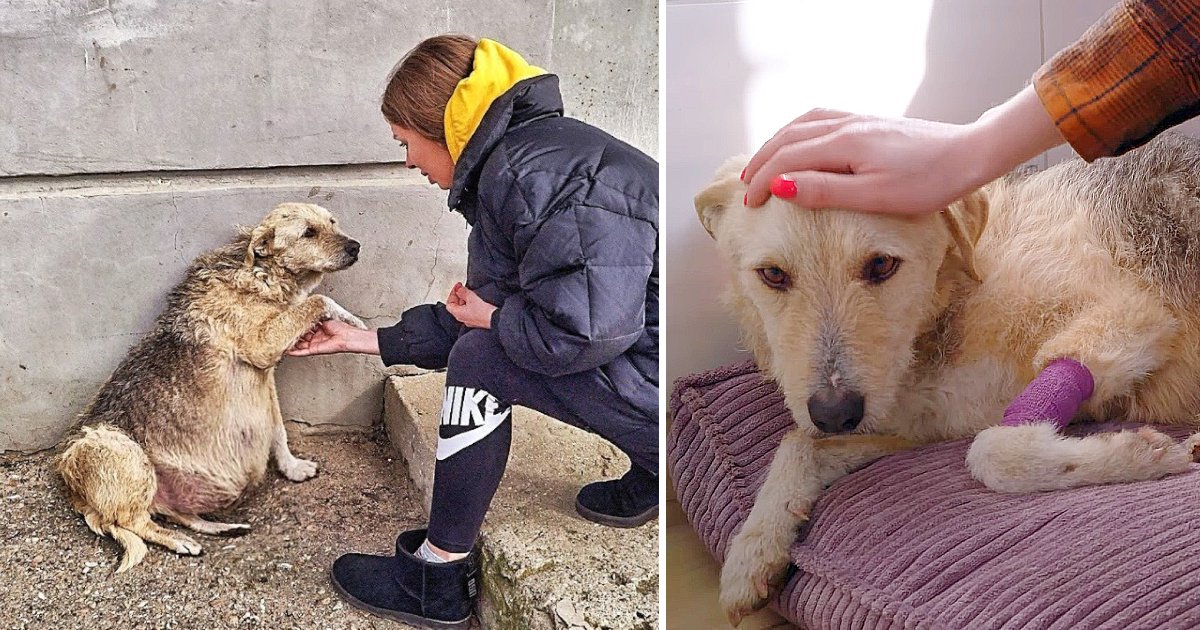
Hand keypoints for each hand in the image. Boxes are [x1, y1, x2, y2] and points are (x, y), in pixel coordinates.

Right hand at [287, 320, 379, 356]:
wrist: (347, 337)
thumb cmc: (341, 328)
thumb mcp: (325, 319)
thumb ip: (314, 318)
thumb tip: (306, 312)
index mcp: (319, 329)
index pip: (305, 328)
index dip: (297, 326)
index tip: (289, 323)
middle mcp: (316, 337)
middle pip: (301, 336)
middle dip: (292, 334)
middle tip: (282, 331)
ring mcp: (314, 344)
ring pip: (300, 345)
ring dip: (291, 343)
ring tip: (280, 341)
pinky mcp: (314, 350)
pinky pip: (302, 352)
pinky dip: (295, 352)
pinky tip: (287, 351)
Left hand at [445, 282, 496, 328]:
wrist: (495, 319)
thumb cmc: (483, 311)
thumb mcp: (471, 298)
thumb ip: (463, 292)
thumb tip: (458, 289)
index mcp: (458, 314)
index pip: (449, 303)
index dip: (452, 293)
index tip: (457, 286)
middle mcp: (462, 318)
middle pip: (456, 306)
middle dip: (458, 296)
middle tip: (463, 288)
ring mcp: (469, 320)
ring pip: (463, 309)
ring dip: (465, 300)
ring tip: (470, 293)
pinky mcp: (476, 321)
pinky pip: (470, 312)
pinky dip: (470, 305)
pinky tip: (476, 301)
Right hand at [743, 85, 1065, 213]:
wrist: (970, 155)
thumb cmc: (928, 182)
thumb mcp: (874, 196)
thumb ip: (824, 190)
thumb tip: (780, 186)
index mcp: (844, 144)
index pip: (786, 158)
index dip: (762, 180)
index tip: (749, 203)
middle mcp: (846, 125)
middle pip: (788, 138)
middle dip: (761, 161)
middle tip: (745, 187)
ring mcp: (858, 120)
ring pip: (802, 125)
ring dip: (776, 143)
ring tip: (761, 164)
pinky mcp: (870, 123)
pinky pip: (820, 120)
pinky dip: (797, 132)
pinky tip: (798, 141)